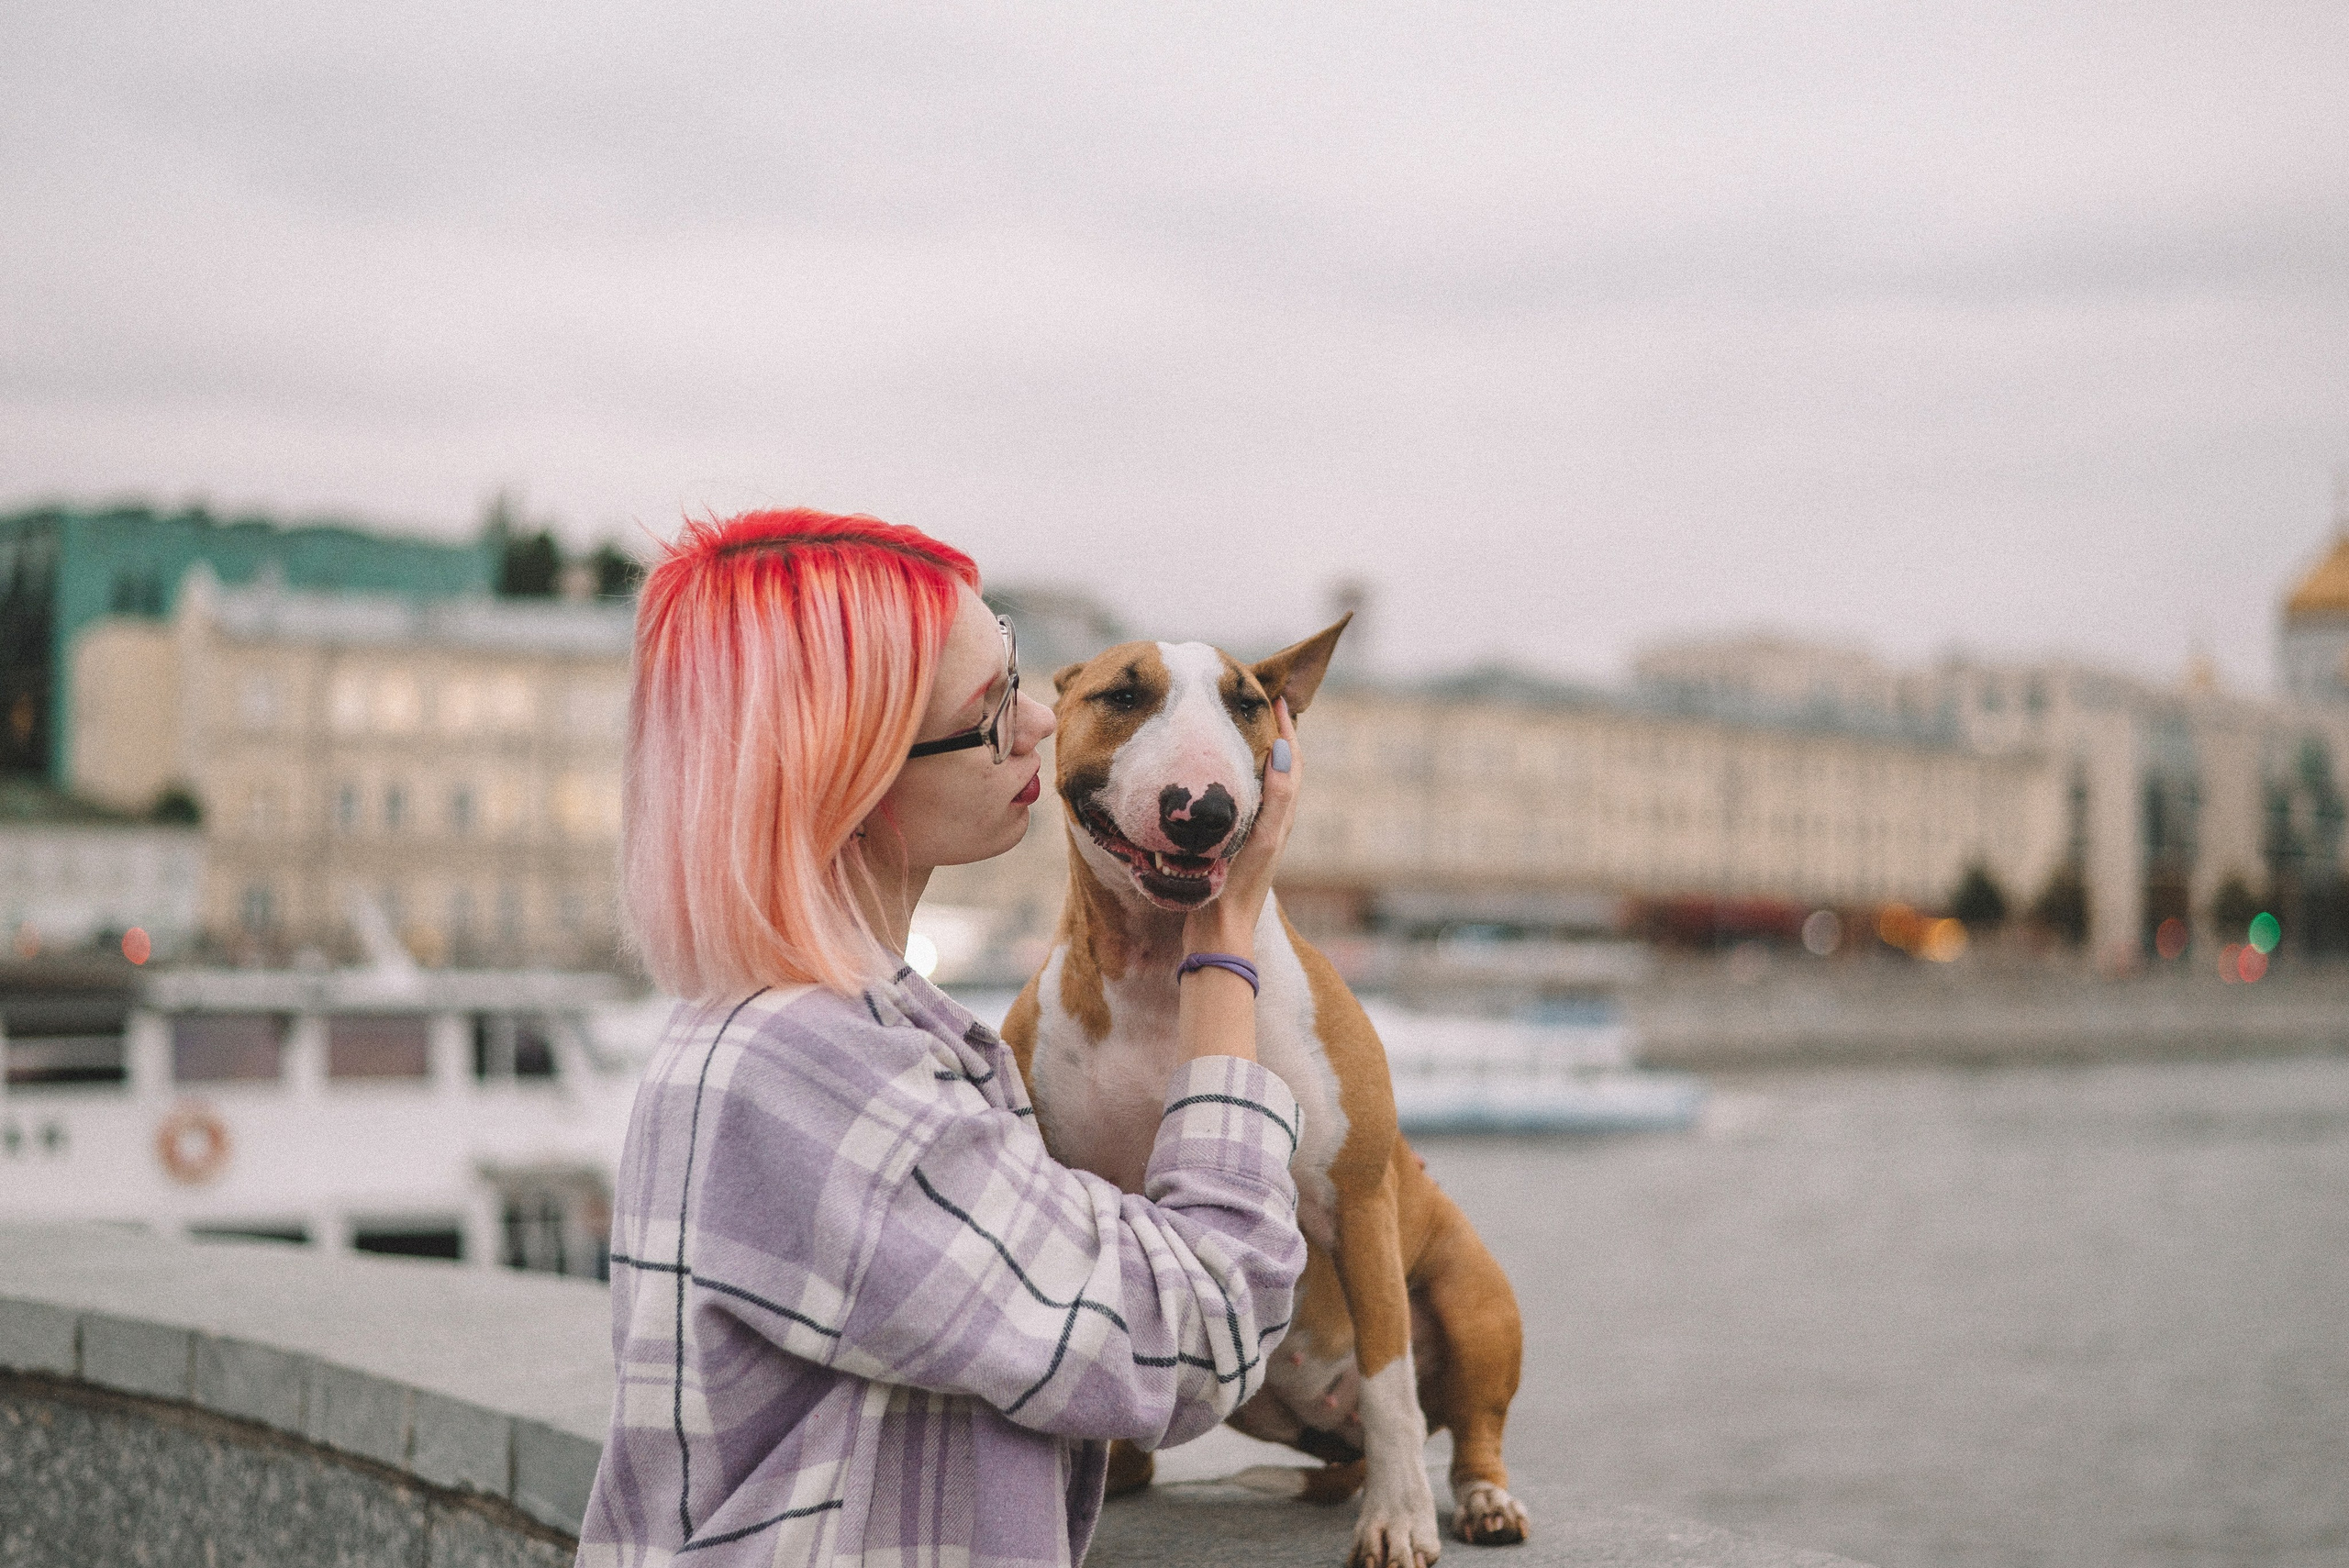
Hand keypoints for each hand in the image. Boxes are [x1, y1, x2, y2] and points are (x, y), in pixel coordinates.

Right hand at [1183, 697, 1299, 959]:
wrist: (1217, 934)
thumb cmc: (1238, 887)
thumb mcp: (1263, 838)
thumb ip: (1277, 797)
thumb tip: (1285, 750)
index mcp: (1280, 819)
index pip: (1291, 762)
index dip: (1285, 729)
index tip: (1276, 695)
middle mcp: (1270, 824)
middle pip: (1277, 769)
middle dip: (1270, 734)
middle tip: (1255, 701)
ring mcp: (1251, 835)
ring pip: (1257, 783)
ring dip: (1252, 753)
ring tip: (1235, 726)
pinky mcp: (1231, 846)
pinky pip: (1238, 800)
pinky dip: (1235, 777)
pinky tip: (1216, 773)